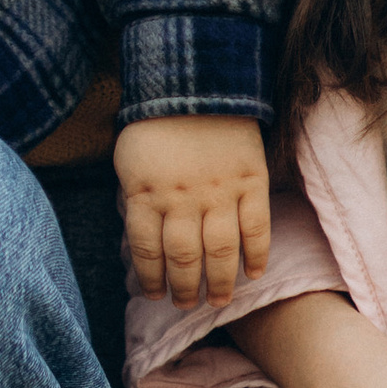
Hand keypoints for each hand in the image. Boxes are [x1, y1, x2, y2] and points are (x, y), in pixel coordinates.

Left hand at [116, 115, 272, 304]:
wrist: (196, 82)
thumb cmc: (156, 126)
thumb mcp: (130, 164)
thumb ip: (138, 201)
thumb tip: (144, 242)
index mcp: (147, 194)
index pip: (147, 251)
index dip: (150, 278)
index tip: (154, 294)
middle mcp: (183, 199)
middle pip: (184, 258)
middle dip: (185, 288)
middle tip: (187, 305)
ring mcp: (220, 192)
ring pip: (220, 251)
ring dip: (220, 282)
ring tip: (219, 301)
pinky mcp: (251, 181)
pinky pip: (256, 227)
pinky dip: (256, 254)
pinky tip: (253, 273)